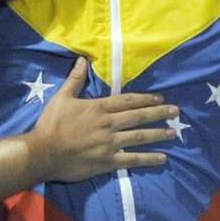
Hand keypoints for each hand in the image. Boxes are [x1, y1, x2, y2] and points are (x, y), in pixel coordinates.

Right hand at [33, 57, 177, 181]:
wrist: (43, 152)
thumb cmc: (52, 124)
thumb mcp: (62, 97)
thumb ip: (75, 79)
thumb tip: (82, 59)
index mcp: (99, 108)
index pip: (128, 101)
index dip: (146, 99)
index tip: (161, 98)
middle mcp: (108, 124)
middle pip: (139, 117)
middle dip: (159, 113)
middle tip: (176, 111)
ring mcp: (110, 144)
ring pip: (139, 136)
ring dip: (158, 133)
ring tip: (173, 132)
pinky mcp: (107, 162)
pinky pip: (132, 160)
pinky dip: (148, 159)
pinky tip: (162, 158)